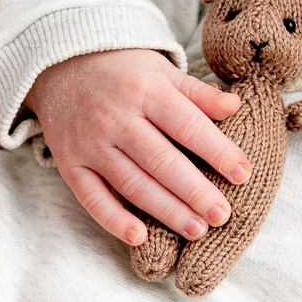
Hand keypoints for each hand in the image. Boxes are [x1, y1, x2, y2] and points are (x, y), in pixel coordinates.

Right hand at [26, 49, 250, 245]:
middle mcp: (116, 118)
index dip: (217, 151)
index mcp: (145, 91)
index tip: (243, 174)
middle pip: (161, 161)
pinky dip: (113, 219)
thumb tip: (236, 106)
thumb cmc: (122, 70)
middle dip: (195, 191)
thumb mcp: (161, 71)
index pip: (187, 125)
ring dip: (165, 210)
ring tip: (196, 230)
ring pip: (132, 183)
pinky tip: (139, 236)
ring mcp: (91, 143)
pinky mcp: (70, 163)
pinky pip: (91, 197)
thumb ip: (197, 93)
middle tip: (222, 215)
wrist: (58, 64)